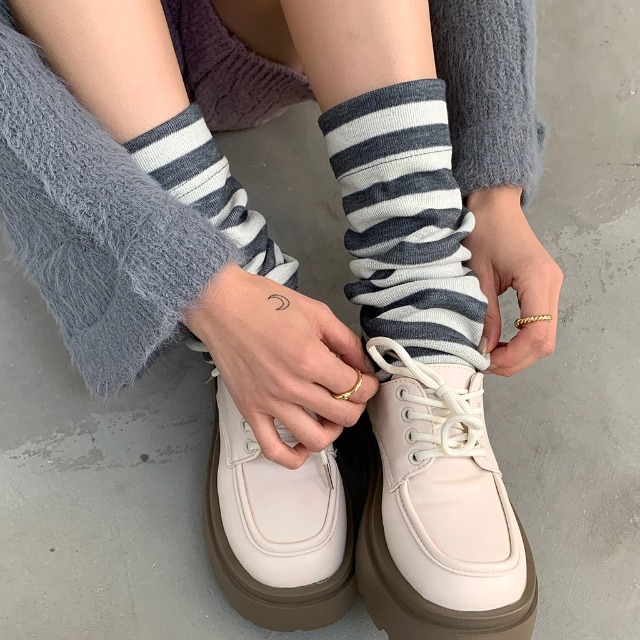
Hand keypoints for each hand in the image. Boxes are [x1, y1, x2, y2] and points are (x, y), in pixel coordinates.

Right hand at [184, 264, 378, 468]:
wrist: (221, 305)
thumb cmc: (264, 303)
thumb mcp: (317, 312)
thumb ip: (346, 341)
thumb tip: (363, 364)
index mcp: (310, 359)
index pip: (357, 388)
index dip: (370, 385)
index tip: (367, 380)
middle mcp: (291, 386)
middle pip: (342, 415)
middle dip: (356, 405)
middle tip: (354, 394)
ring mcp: (269, 402)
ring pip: (315, 439)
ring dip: (332, 430)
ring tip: (330, 415)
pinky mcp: (250, 410)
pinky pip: (273, 449)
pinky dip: (292, 457)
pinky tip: (303, 446)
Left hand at [464, 187, 562, 375]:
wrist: (494, 205)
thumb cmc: (483, 230)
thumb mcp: (476, 275)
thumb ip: (484, 314)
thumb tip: (484, 348)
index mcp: (537, 279)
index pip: (537, 334)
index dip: (514, 356)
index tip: (487, 361)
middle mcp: (551, 284)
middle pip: (546, 341)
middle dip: (517, 360)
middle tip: (486, 363)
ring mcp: (551, 286)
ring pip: (546, 337)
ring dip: (520, 353)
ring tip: (490, 354)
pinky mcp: (544, 288)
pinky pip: (540, 325)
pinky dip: (522, 340)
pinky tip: (500, 342)